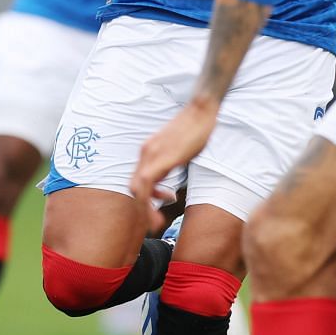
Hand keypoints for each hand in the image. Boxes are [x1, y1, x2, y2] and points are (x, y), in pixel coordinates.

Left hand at [128, 100, 218, 231]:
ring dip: (145, 209)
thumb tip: (166, 183)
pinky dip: (150, 199)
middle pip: (134, 187)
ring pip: (138, 188)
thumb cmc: (194, 130)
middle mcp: (146, 153)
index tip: (157, 209)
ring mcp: (151, 154)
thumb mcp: (179, 152)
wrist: (201, 110)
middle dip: (142, 209)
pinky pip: (147, 182)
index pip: (138, 181)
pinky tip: (162, 208)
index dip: (145, 199)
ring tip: (156, 223)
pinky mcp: (161, 157)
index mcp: (149, 153)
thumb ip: (169, 166)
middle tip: (155, 224)